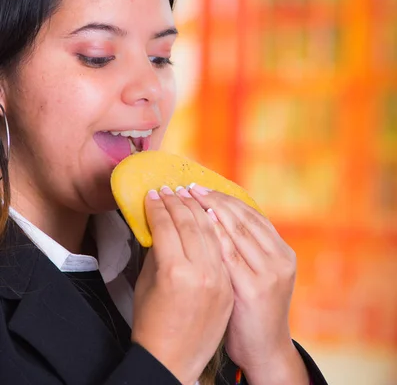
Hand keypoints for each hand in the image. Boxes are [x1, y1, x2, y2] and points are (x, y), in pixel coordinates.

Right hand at [131, 187, 233, 384]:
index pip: (167, 224)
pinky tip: (210, 216)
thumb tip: (162, 222)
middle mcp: (201, 272)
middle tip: (170, 190)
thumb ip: (157, 249)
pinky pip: (226, 248)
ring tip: (191, 195)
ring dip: (201, 209)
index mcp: (174, 271)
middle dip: (179, 202)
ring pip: (214, 231)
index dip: (158, 206)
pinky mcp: (230, 287)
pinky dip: (218, 229)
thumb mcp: (146, 282)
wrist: (173, 361)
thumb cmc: (151, 323)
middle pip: (192, 222)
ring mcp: (220, 280)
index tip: (153, 194)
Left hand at [187, 185, 308, 384]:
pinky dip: (213, 234)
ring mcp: (269, 273)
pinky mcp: (253, 288)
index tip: (201, 187)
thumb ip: (244, 248)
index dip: (224, 197)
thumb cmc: (252, 311)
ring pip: (237, 230)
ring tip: (187, 199)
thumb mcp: (257, 274)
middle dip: (214, 199)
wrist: (264, 351)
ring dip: (209, 210)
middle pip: (243, 217)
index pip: (251, 213)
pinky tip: (197, 223)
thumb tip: (213, 216)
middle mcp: (280, 259)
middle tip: (190, 187)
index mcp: (282, 252)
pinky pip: (229, 253)